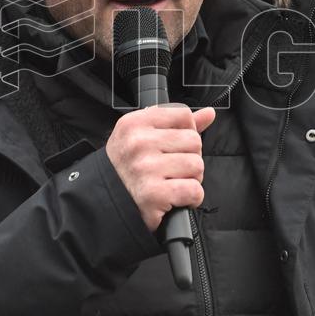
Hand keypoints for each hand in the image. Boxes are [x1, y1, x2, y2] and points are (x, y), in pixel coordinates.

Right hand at [105, 104, 216, 231]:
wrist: (106, 202)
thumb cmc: (127, 168)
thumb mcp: (143, 136)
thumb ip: (177, 123)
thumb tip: (209, 113)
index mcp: (135, 123)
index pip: (183, 115)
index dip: (186, 131)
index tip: (174, 146)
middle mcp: (138, 143)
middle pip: (194, 141)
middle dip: (189, 157)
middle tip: (171, 169)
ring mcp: (146, 168)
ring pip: (197, 166)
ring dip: (191, 179)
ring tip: (172, 183)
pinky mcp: (154, 194)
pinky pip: (194, 190)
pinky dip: (191, 198)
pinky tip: (175, 198)